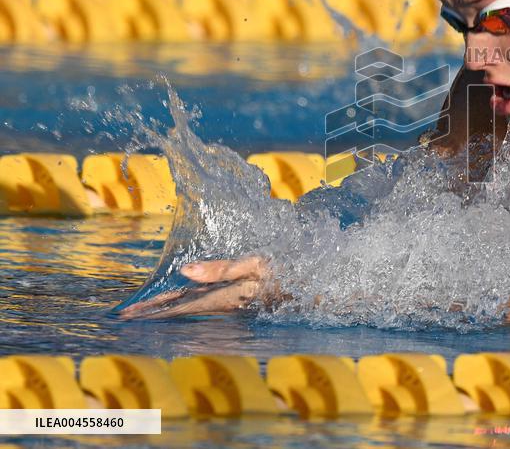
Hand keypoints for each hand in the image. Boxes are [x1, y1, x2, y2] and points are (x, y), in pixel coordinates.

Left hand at [118, 256, 274, 319]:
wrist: (311, 290)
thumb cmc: (285, 274)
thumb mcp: (255, 265)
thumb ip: (221, 269)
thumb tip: (184, 271)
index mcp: (222, 297)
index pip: (179, 304)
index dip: (153, 308)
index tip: (128, 313)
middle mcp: (222, 304)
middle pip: (180, 309)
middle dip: (153, 312)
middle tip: (126, 316)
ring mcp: (231, 303)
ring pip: (189, 307)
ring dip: (166, 309)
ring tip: (146, 311)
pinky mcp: (238, 299)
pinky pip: (202, 303)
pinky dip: (183, 305)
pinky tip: (181, 303)